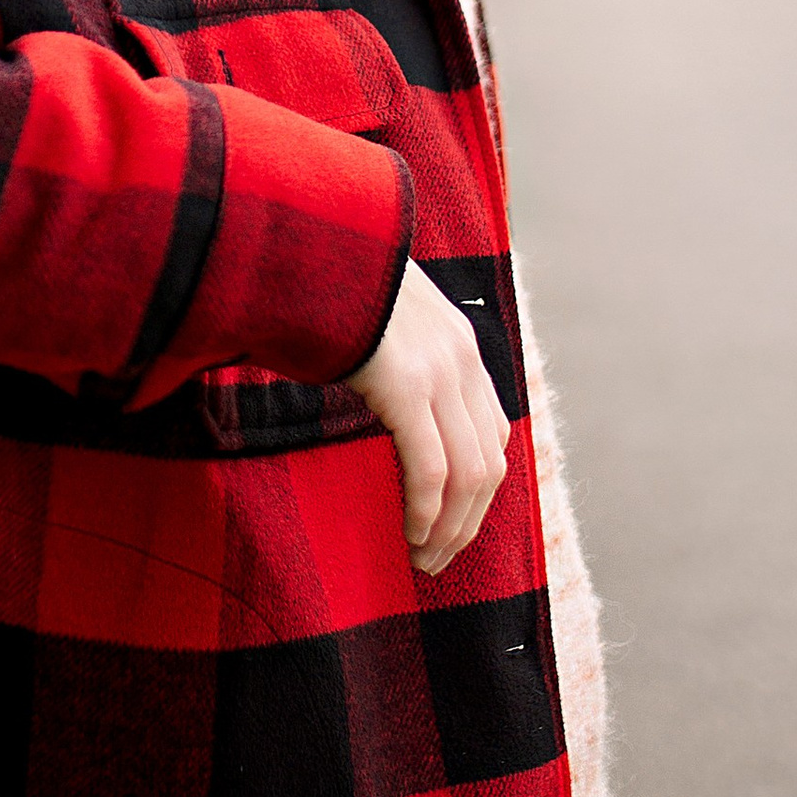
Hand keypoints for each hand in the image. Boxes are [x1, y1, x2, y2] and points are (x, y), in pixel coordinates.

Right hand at [346, 266, 510, 578]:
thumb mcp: (377, 319)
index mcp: (460, 343)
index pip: (493, 434)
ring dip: (449, 529)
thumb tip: (380, 396)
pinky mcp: (405, 385)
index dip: (476, 489)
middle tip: (435, 560)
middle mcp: (461, 358)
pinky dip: (425, 512)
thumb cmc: (323, 285)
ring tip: (422, 559)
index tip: (447, 523)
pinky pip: (431, 469)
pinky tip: (410, 534)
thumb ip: (393, 358)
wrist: (302, 236)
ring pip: (468, 476)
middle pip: (489, 464)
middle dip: (467, 523)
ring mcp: (437, 370)